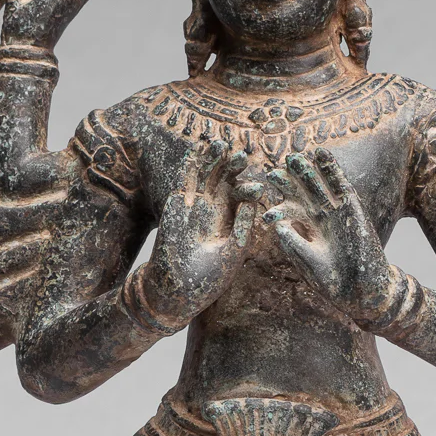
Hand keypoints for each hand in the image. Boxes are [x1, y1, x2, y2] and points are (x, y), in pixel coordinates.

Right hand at [139, 141, 260, 326]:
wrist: (179, 290)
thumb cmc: (210, 276)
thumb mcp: (234, 251)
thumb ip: (244, 227)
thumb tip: (255, 201)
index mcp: (232, 218)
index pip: (243, 196)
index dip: (249, 189)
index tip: (257, 187)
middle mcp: (215, 207)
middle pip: (226, 180)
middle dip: (233, 167)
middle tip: (242, 155)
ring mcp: (197, 204)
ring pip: (206, 176)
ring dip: (213, 160)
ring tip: (220, 145)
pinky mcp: (178, 205)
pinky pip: (184, 182)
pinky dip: (189, 166)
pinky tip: (195, 152)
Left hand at [263, 150, 395, 323]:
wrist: (362, 288)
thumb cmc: (334, 280)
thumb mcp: (310, 263)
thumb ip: (294, 245)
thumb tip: (277, 227)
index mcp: (305, 229)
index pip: (288, 209)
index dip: (275, 200)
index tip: (260, 197)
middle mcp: (318, 217)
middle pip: (300, 194)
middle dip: (287, 183)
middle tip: (272, 172)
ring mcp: (335, 210)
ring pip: (317, 185)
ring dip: (305, 170)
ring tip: (292, 157)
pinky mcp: (351, 205)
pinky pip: (340, 183)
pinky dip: (331, 167)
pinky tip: (321, 153)